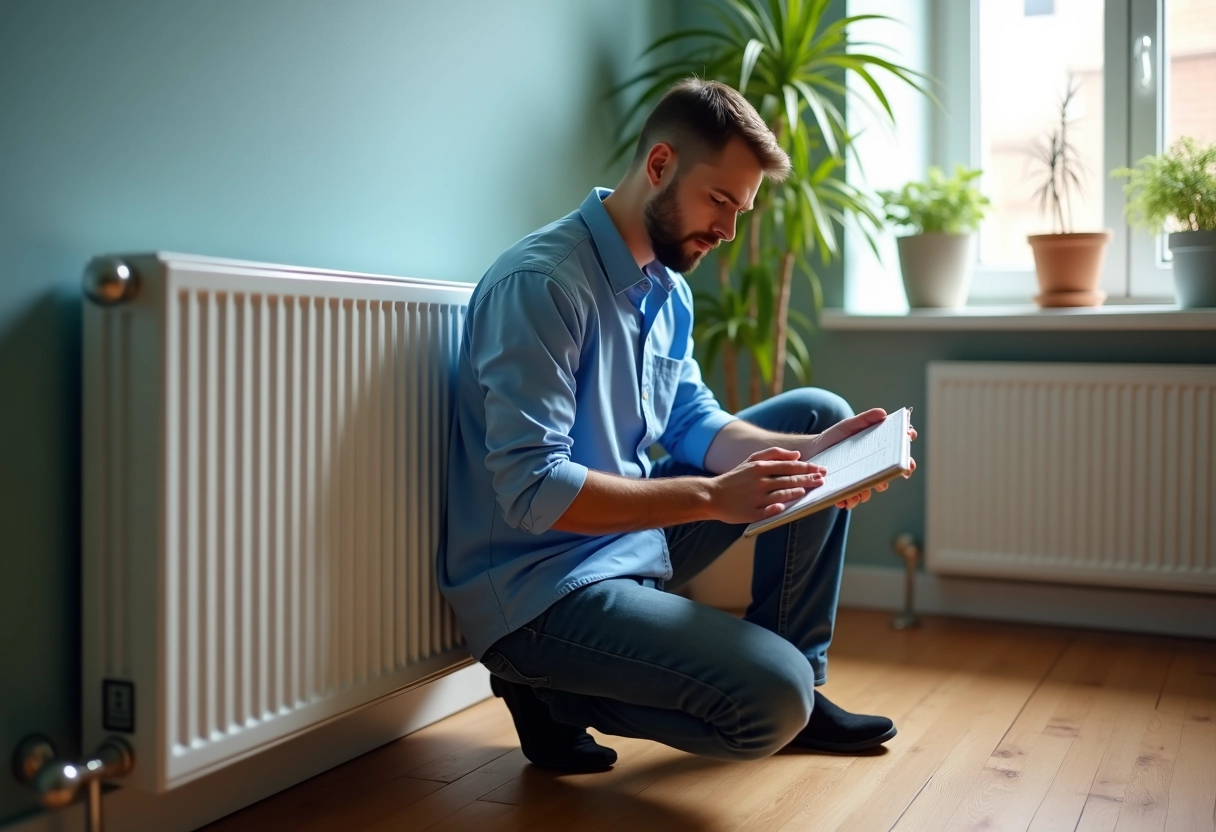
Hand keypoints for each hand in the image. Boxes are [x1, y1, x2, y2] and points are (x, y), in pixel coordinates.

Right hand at [708, 447, 825, 524]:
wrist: (712, 495)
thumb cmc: (735, 478)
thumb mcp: (751, 460)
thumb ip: (774, 454)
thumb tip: (797, 454)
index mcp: (760, 468)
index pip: (790, 466)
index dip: (808, 468)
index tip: (821, 469)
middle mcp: (760, 482)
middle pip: (790, 480)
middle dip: (809, 479)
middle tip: (822, 479)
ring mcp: (756, 498)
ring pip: (783, 494)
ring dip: (798, 491)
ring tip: (810, 490)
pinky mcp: (752, 513)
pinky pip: (769, 511)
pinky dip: (779, 507)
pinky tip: (789, 505)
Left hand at [804, 408, 917, 509]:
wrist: (813, 452)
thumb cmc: (834, 437)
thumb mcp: (848, 426)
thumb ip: (865, 419)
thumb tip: (883, 413)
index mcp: (879, 448)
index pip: (900, 448)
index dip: (906, 445)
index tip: (908, 440)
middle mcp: (876, 465)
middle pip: (894, 470)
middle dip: (899, 470)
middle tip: (895, 470)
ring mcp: (864, 479)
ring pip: (876, 487)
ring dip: (872, 489)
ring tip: (863, 490)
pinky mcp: (850, 489)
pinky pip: (855, 498)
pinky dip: (851, 500)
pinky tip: (845, 500)